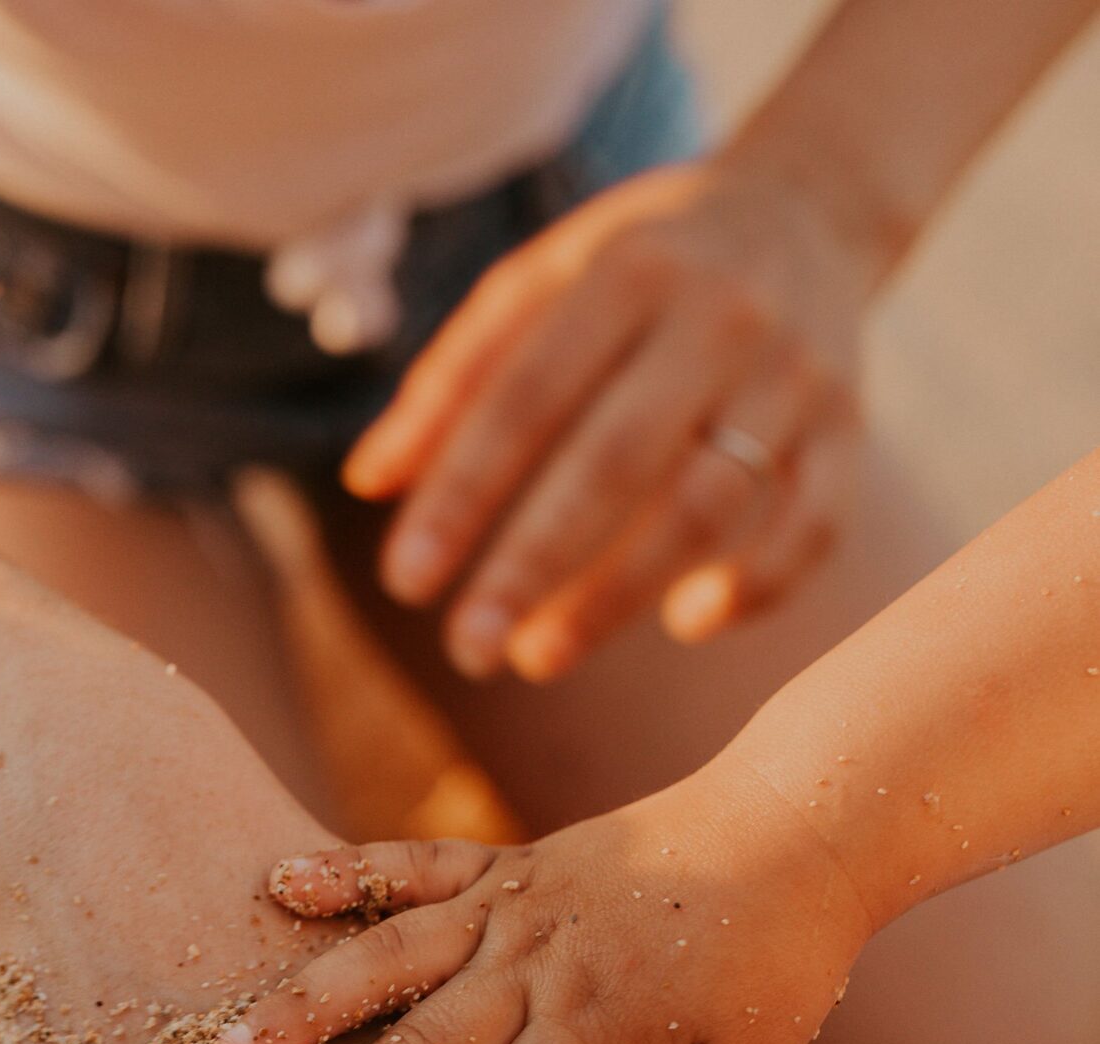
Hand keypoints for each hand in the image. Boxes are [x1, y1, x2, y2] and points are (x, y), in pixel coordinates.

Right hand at [215, 768, 872, 1043]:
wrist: (795, 826)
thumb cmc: (770, 974)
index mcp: (599, 1035)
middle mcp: (539, 968)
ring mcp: (509, 908)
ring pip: (390, 960)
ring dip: (306, 1009)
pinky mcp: (494, 864)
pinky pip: (409, 863)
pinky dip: (344, 873)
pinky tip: (273, 884)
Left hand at [345, 158, 872, 680]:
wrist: (808, 210)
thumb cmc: (641, 267)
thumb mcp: (544, 281)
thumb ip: (456, 377)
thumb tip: (370, 483)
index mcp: (628, 268)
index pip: (527, 395)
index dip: (462, 494)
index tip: (407, 583)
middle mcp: (720, 317)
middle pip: (615, 460)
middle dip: (533, 565)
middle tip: (468, 651)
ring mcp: (796, 375)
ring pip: (707, 507)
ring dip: (619, 596)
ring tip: (538, 656)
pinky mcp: (850, 428)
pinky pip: (814, 526)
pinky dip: (756, 585)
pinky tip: (687, 623)